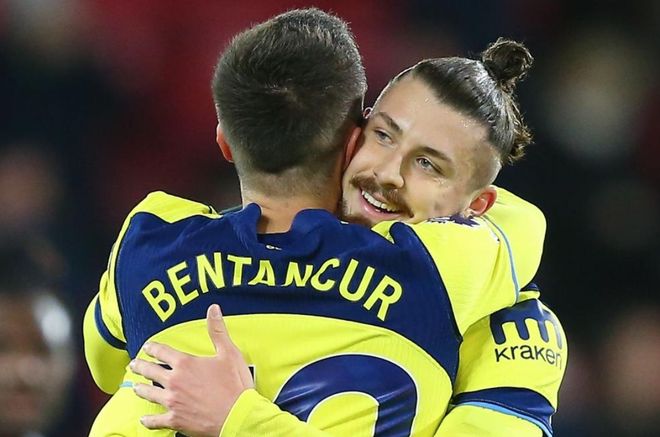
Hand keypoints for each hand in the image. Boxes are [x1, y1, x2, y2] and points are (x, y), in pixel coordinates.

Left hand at [130, 304, 253, 436]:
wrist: (238, 415)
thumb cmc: (235, 385)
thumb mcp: (229, 353)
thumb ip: (217, 330)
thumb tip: (213, 309)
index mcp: (186, 364)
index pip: (162, 351)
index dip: (152, 348)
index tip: (147, 347)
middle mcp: (174, 381)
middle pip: (150, 371)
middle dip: (140, 366)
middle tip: (134, 365)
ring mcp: (173, 401)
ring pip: (149, 393)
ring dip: (140, 389)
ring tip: (135, 386)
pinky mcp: (175, 420)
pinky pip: (155, 421)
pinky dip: (148, 420)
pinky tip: (144, 419)